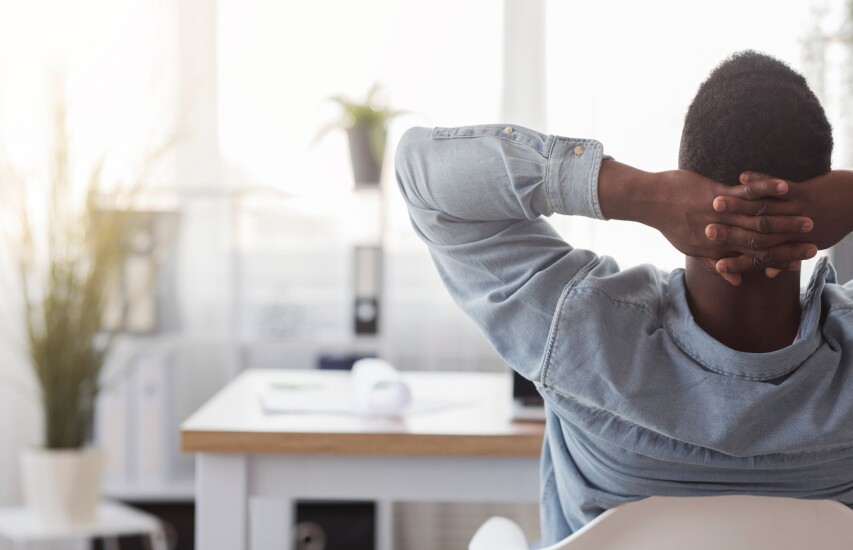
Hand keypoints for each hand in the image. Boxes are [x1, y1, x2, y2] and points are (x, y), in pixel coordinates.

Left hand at [646, 170, 814, 284]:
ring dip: (784, 218)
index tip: (799, 261)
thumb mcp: (690, 249)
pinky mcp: (715, 193)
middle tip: (813, 240)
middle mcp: (720, 234)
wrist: (649, 201)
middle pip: (760, 240)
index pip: (752, 257)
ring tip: (807, 217)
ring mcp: (719, 213)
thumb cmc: (670, 224)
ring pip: (756, 218)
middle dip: (789, 241)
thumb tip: (735, 282)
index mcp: (716, 249)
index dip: (777, 260)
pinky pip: (744, 192)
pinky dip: (765, 188)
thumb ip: (714, 264)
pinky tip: (784, 187)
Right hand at [709, 170, 852, 275]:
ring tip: (715, 202)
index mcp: (792, 246)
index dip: (737, 262)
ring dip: (737, 205)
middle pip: (754, 235)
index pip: (758, 258)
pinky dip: (759, 182)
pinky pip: (779, 188)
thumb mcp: (812, 244)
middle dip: (728, 233)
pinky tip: (741, 175)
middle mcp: (793, 232)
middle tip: (705, 231)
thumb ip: (785, 258)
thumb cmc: (834, 224)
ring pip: (762, 210)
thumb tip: (769, 272)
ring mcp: (800, 212)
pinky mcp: (807, 193)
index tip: (717, 264)